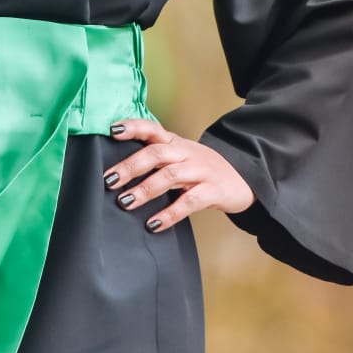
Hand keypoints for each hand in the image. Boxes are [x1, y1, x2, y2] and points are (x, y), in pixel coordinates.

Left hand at [103, 119, 254, 232]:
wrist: (242, 178)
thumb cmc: (201, 169)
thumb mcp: (179, 156)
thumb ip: (155, 158)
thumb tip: (118, 170)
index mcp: (174, 142)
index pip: (151, 128)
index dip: (132, 127)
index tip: (111, 131)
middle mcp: (185, 153)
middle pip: (156, 153)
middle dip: (131, 166)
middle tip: (109, 180)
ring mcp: (200, 171)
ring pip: (169, 176)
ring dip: (145, 189)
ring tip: (125, 202)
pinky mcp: (212, 191)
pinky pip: (188, 202)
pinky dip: (169, 214)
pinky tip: (153, 224)